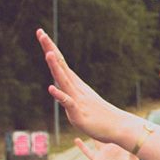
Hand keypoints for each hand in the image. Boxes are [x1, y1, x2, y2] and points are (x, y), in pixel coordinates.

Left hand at [39, 29, 137, 146]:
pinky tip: (51, 88)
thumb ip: (67, 95)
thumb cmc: (101, 117)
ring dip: (56, 67)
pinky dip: (60, 95)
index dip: (50, 49)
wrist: (119, 127)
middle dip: (50, 49)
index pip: (60, 63)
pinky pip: (68, 103)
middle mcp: (76, 88)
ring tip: (48, 53)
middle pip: (60, 66)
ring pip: (64, 81)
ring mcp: (78, 100)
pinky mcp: (79, 113)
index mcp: (75, 85)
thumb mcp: (81, 103)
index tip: (42, 33)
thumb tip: (57, 88)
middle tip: (41, 32)